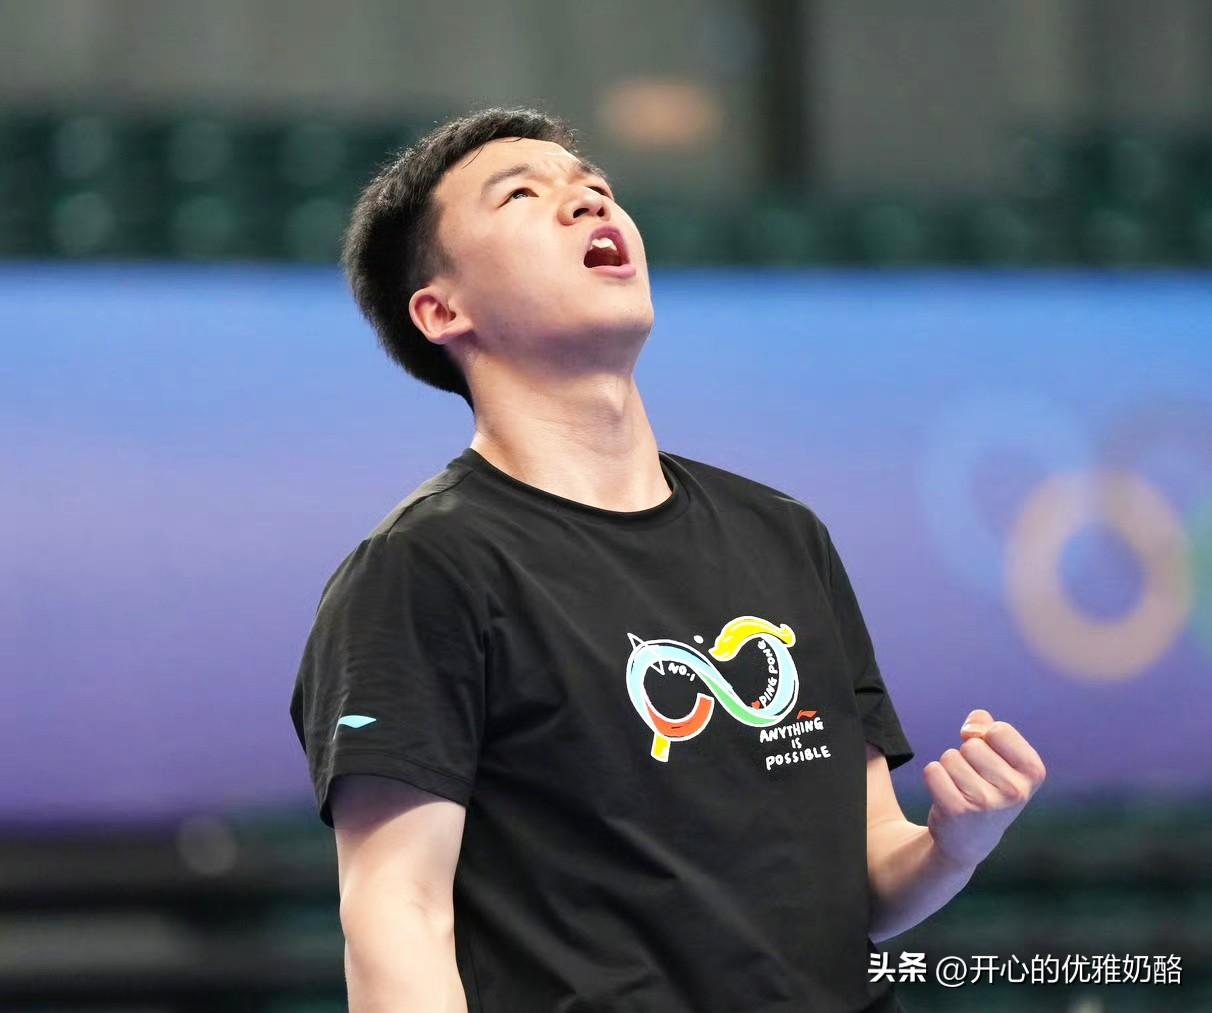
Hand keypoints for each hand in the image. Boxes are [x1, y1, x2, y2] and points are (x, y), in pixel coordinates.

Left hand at [924, 709, 1046, 868]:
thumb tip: (972, 725)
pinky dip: (934, 778)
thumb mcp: (999, 758)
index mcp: (1033, 772)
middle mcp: (1015, 790)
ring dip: (949, 768)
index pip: (999, 730)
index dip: (986, 738)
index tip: (990, 760)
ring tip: (962, 790)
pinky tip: (947, 796)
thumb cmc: (987, 787)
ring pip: (950, 757)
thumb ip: (987, 728)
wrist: (971, 838)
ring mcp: (986, 803)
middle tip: (974, 781)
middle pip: (971, 744)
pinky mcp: (957, 810)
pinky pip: (932, 770)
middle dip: (966, 756)